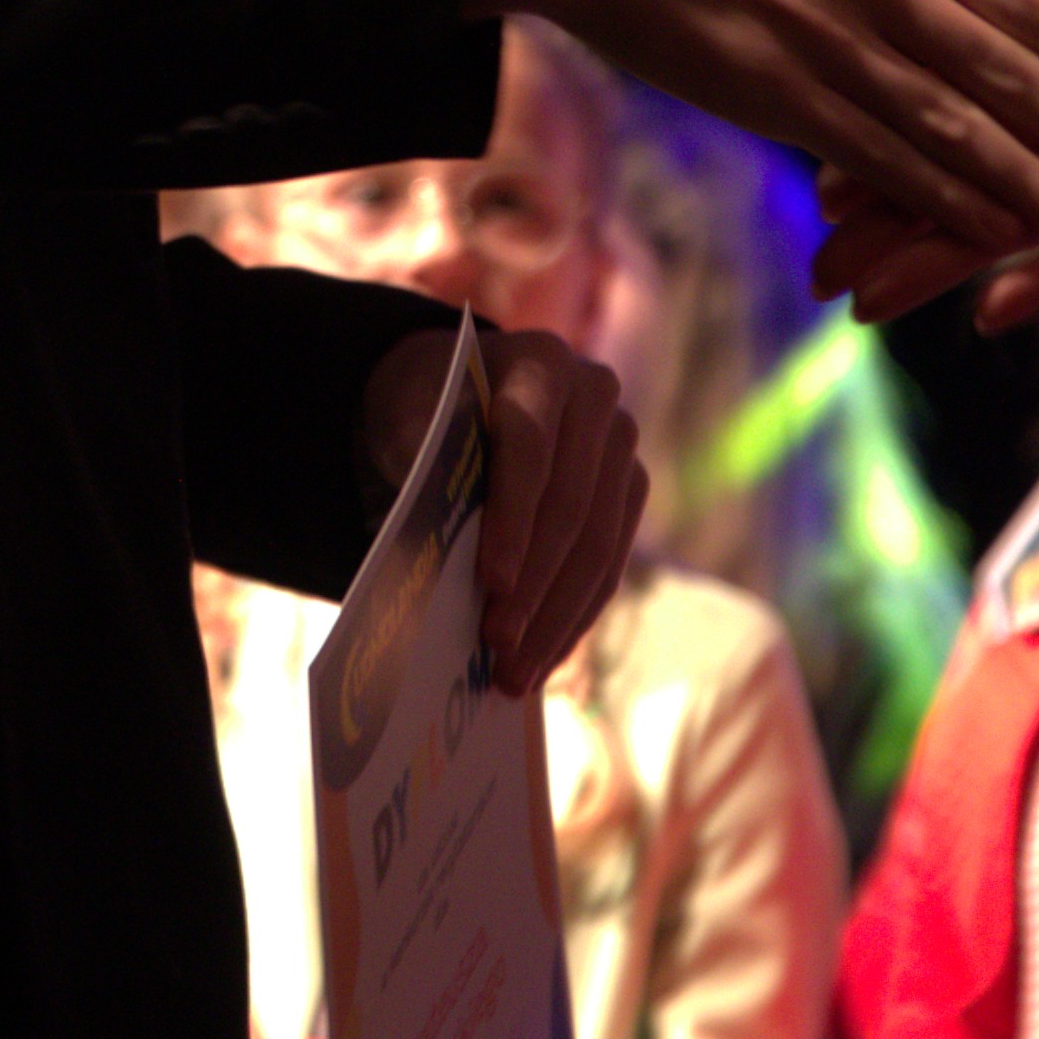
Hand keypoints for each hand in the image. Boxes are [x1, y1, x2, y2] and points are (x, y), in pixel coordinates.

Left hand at [357, 318, 642, 691]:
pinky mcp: (628, 490)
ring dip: (556, 618)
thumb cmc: (420, 413)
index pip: (530, 449)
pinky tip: (544, 659)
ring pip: (598, 545)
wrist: (448, 394)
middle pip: (571, 506)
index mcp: (539, 363)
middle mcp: (596, 396)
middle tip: (498, 648)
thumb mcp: (409, 427)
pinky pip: (609, 564)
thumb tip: (441, 578)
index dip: (514, 520)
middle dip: (535, 586)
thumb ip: (431, 480)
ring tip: (515, 675)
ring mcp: (621, 444)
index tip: (493, 583)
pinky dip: (573, 616)